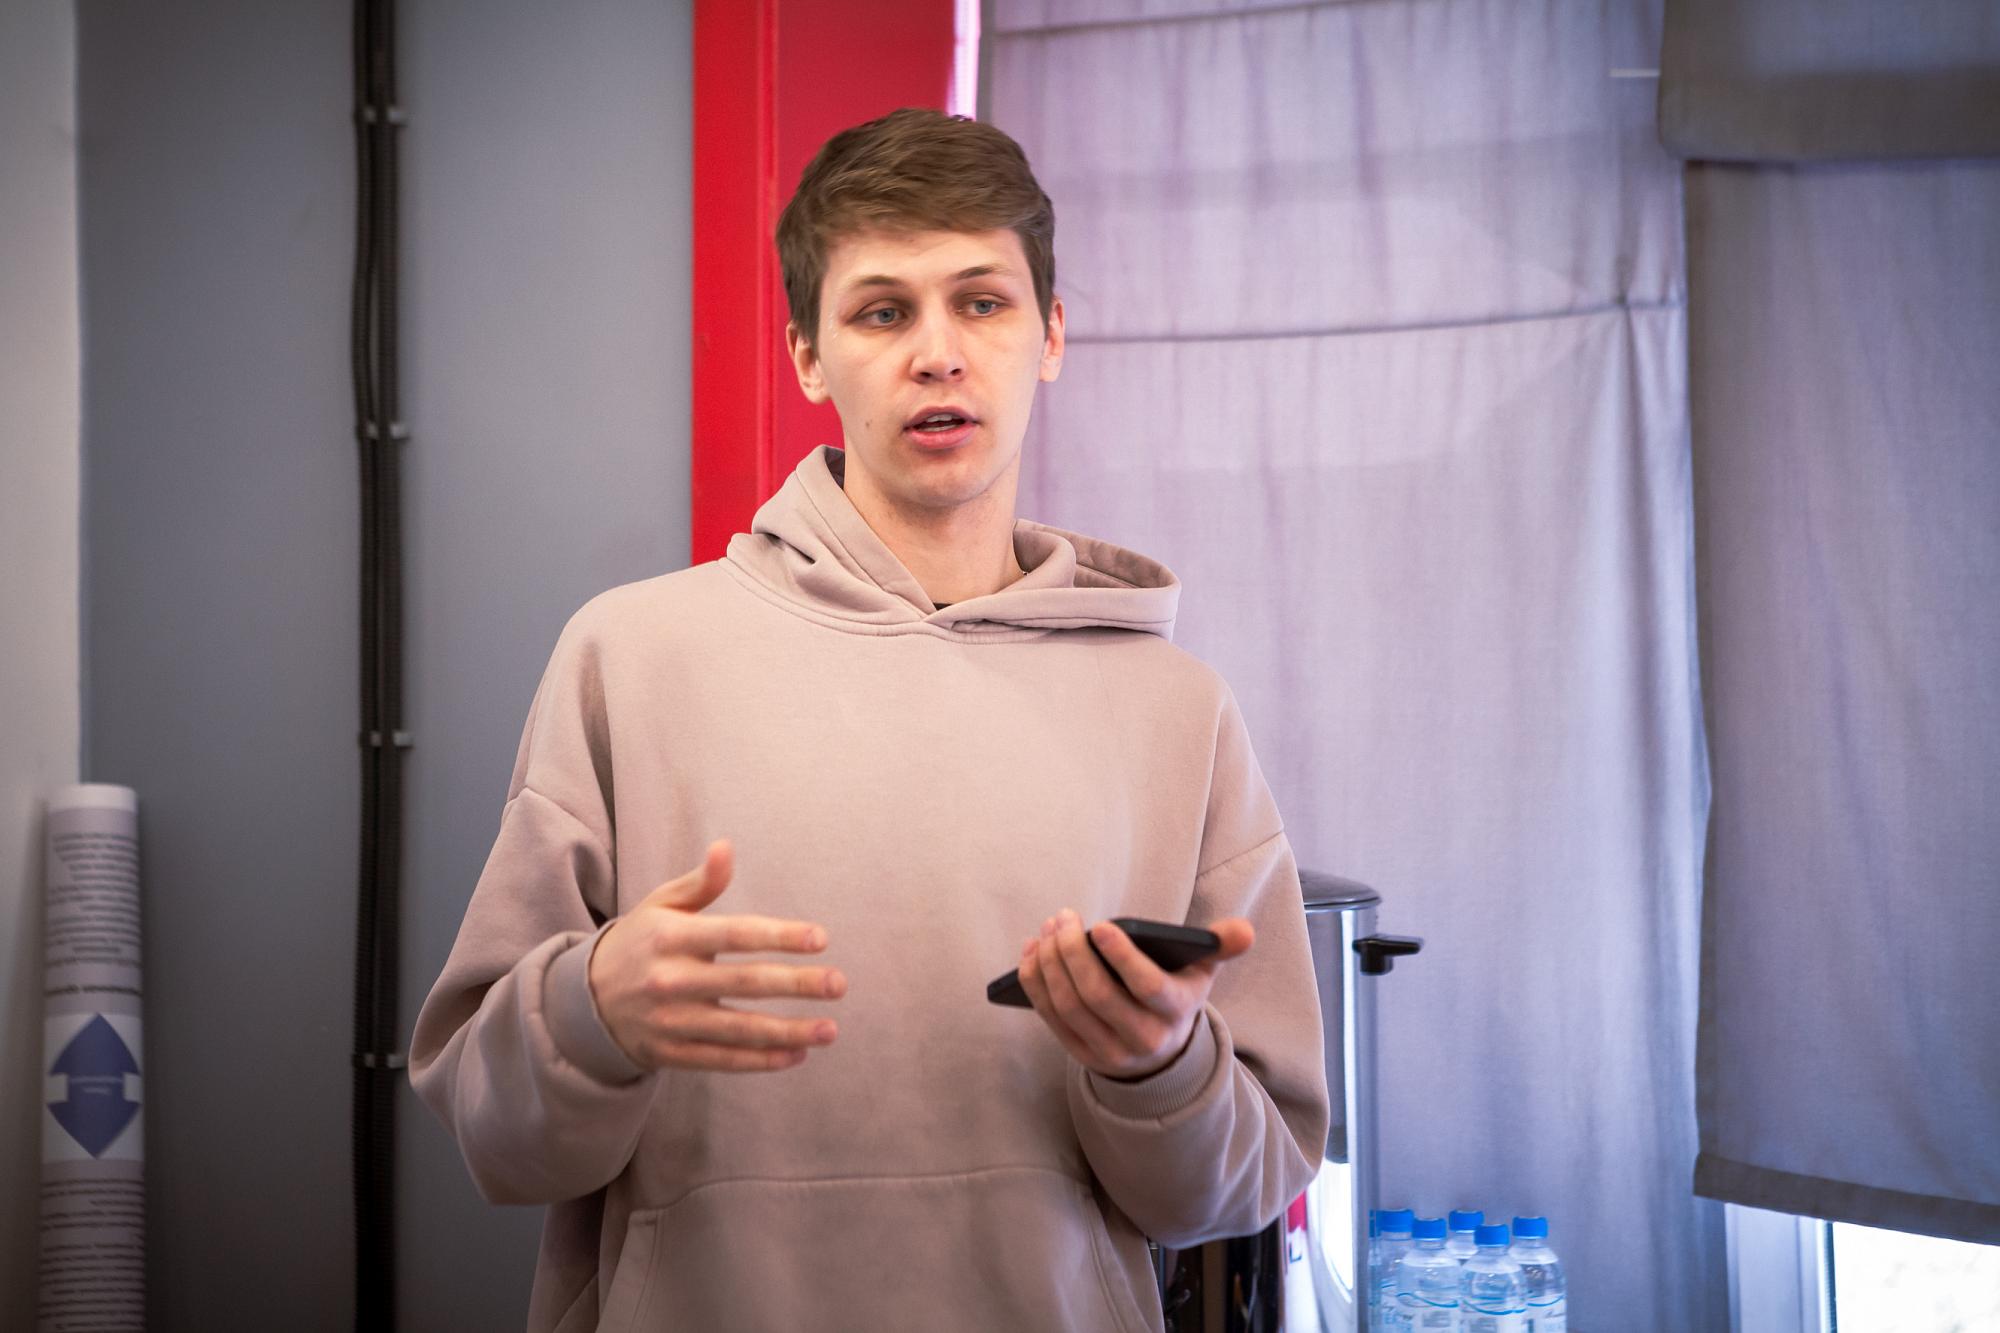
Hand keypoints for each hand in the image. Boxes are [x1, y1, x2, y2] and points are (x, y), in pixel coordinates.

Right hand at [587, 838, 844, 1072]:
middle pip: (744, 983)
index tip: (820, 938)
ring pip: (738, 1030)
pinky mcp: (670, 1055)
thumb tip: (726, 847)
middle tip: (838, 984)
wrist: (584, 1000)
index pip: (734, 934)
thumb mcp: (660, 905)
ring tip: (831, 1029)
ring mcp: (670, 1022)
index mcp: (671, 937)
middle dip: (796, 984)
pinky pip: (722, 1061)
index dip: (779, 935)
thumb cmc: (639, 942)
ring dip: (789, 1031)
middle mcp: (671, 981)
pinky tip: (797, 1054)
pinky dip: (761, 1061)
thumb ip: (699, 882)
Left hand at [1016, 909, 1253, 1080]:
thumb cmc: (1177, 994)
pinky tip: (1032, 953)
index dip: (1121, 956)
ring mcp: (1109, 1052)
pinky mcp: (1081, 1055)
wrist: (1161, 1055)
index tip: (1100, 924)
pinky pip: (1050, 1018)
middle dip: (1073, 952)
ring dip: (1050, 964)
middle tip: (1062, 917)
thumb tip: (1245, 930)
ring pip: (1069, 1006)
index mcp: (1176, 1012)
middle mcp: (1143, 1038)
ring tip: (1047, 930)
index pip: (1146, 986)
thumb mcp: (1203, 972)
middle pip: (1097, 995)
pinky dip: (1036, 983)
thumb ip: (1221, 946)